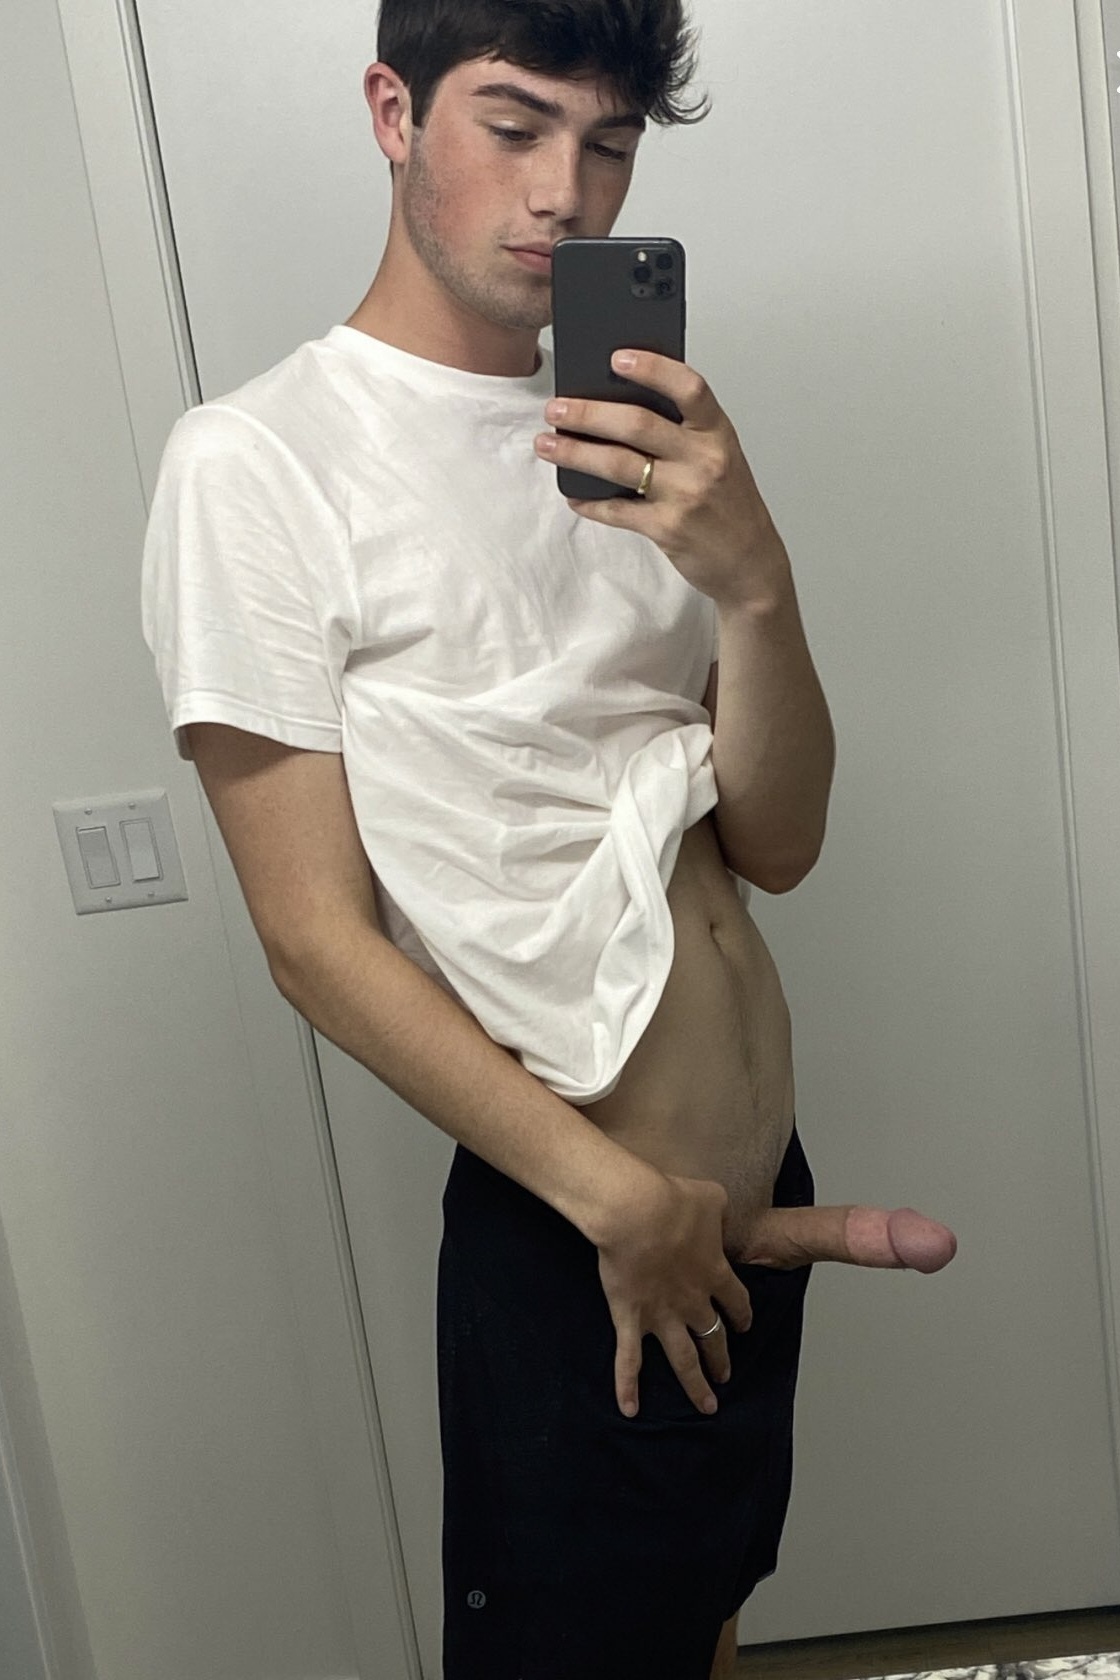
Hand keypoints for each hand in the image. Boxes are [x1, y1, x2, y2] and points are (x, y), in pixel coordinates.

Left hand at [536, 349, 787, 611]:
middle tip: (556, 408)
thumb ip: (682, 432)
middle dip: (588, 413)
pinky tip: (573, 495)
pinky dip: (590, 502)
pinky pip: (617, 510)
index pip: (688, 387)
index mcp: (717, 432)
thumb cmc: (729, 504)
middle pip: (637, 424)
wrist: (750, 562)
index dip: (652, 369)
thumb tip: (619, 404)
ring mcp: (686, 494)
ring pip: (618, 464)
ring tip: (546, 444)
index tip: (616, 358)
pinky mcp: (668, 528)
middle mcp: (703, 459)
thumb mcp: (719, 456)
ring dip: (575, 452)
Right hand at [595, 1168, 958, 1418]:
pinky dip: (628, 1386)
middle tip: (726, 1374)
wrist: (637, 1212)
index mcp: (714, 1273)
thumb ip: (718, 1208)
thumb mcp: (710, 1195)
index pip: (735, 1302)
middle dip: (721, 1357)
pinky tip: (630, 1409)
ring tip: (706, 1405)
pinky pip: (629, 1359)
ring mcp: (662, 1315)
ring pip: (684, 1360)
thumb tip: (716, 1208)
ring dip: (695, 1384)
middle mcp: (693, 1302)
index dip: (741, 1314)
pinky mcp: (630, 1319)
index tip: (744, 1325)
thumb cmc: (673, 1200)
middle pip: (713, 1337)